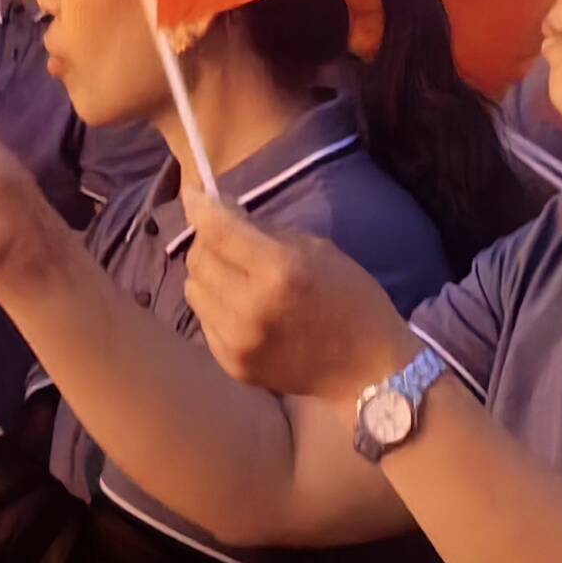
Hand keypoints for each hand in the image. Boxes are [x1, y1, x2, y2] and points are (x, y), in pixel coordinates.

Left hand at [188, 202, 414, 405]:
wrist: (368, 369)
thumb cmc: (351, 299)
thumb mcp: (318, 250)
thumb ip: (265, 231)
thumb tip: (222, 212)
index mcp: (280, 270)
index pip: (217, 229)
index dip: (201, 206)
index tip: (195, 193)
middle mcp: (250, 306)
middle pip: (199, 258)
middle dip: (209, 241)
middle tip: (228, 239)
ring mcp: (237, 340)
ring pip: (193, 289)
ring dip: (209, 275)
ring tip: (234, 275)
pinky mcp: (232, 364)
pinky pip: (205, 321)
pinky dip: (216, 306)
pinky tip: (242, 308)